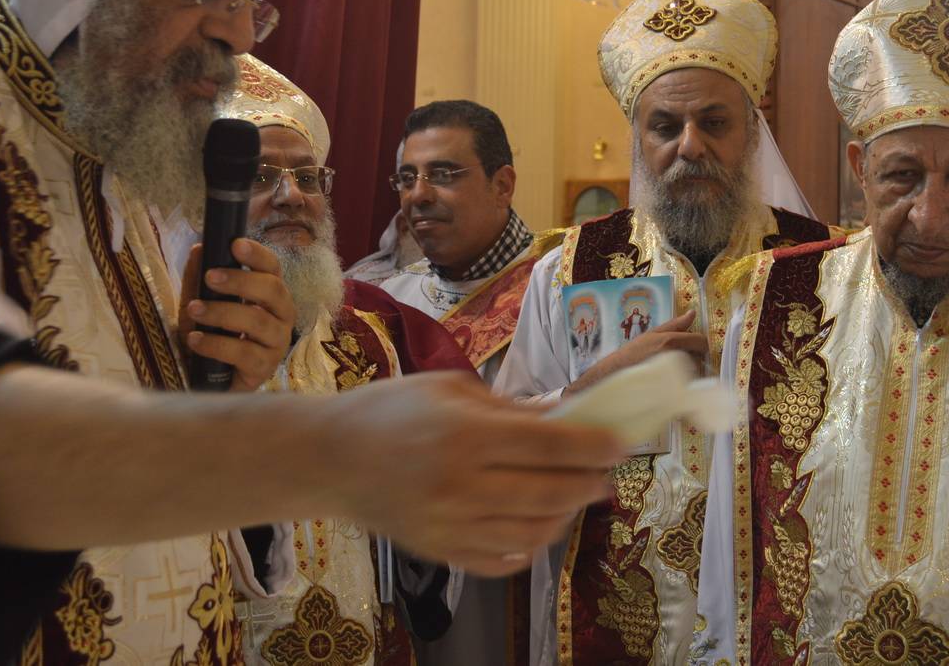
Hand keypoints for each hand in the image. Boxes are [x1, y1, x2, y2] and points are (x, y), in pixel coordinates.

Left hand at [179, 239, 295, 390]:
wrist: (208, 380)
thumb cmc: (213, 334)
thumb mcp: (200, 302)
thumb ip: (198, 278)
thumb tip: (198, 248)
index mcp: (270, 293)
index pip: (273, 267)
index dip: (257, 255)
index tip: (235, 244)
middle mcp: (281, 315)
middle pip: (272, 290)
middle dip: (240, 280)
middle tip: (210, 277)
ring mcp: (277, 343)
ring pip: (257, 320)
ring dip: (222, 312)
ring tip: (194, 310)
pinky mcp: (264, 369)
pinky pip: (244, 353)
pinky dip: (216, 344)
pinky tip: (194, 339)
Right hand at [322, 372, 624, 576]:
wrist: (327, 459)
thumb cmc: (390, 410)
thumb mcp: (449, 389)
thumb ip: (508, 408)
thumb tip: (563, 416)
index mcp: (465, 435)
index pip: (550, 444)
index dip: (594, 445)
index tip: (621, 442)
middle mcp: (461, 485)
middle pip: (550, 492)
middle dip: (589, 482)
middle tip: (605, 473)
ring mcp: (451, 525)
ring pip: (533, 531)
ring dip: (566, 514)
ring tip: (575, 496)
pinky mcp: (441, 552)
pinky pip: (502, 559)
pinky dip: (530, 545)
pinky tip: (539, 526)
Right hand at [562, 310, 706, 398]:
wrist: (614, 378)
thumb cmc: (631, 356)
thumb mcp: (651, 334)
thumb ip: (674, 324)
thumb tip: (692, 314)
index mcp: (671, 342)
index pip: (701, 341)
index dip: (697, 345)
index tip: (690, 350)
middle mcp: (676, 358)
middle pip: (700, 358)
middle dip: (692, 360)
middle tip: (675, 363)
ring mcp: (675, 377)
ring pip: (696, 374)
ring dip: (689, 375)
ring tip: (672, 375)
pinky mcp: (674, 395)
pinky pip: (691, 391)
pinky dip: (687, 390)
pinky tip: (675, 388)